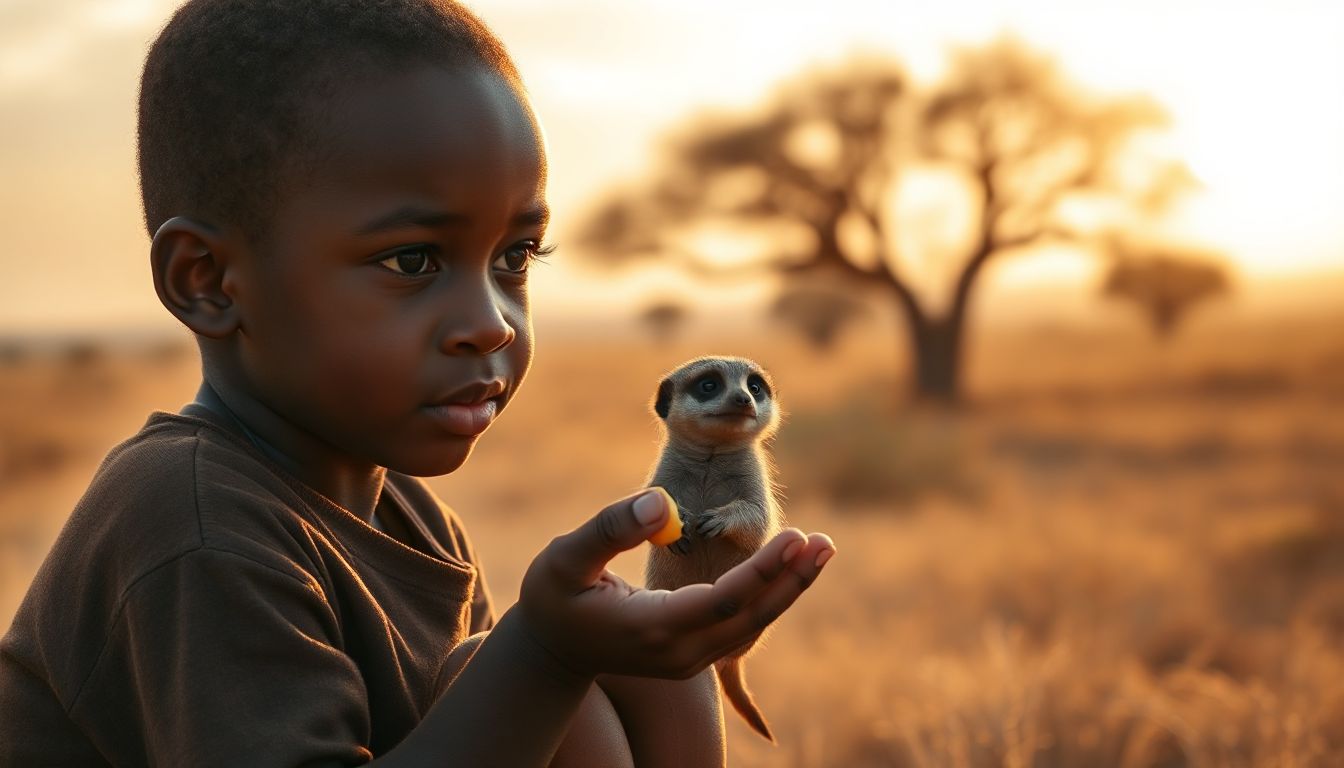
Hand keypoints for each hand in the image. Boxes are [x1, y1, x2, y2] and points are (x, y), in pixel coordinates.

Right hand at [517, 489, 833, 679]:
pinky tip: (791, 567)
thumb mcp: (564, 557)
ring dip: (789, 587)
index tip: (794, 537)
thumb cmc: (553, 596)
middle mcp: (678, 651)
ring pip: (752, 626)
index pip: (722, 602)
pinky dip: (770, 595)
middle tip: (826, 542)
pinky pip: (742, 626)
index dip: (762, 571)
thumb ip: (610, 528)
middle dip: (791, 580)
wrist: (551, 651)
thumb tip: (663, 503)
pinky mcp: (694, 654)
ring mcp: (689, 659)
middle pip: (750, 619)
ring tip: (822, 548)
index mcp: (651, 627)